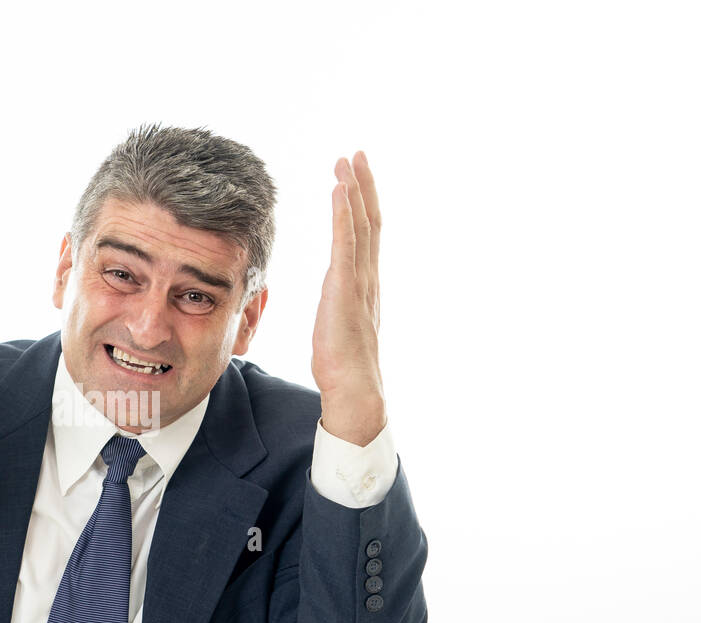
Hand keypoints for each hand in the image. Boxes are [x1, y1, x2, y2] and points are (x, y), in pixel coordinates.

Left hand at [312, 151, 386, 446]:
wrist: (354, 390)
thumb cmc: (341, 368)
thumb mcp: (336, 327)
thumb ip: (336, 307)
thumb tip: (332, 302)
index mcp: (363, 286)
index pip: (364, 236)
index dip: (360, 205)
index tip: (353, 178)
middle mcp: (367, 278)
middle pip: (368, 221)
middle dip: (362, 186)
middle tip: (355, 154)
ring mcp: (359, 282)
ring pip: (359, 225)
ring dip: (353, 190)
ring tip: (346, 160)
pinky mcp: (346, 289)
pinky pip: (346, 244)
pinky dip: (344, 214)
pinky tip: (340, 190)